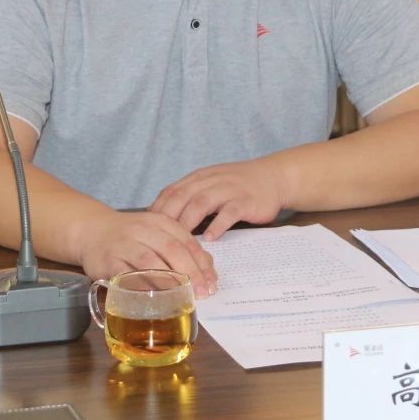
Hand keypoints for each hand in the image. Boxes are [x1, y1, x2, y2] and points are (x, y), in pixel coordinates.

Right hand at [75, 208, 217, 296]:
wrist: (92, 230)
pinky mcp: (107, 261)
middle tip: (202, 293)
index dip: (202, 263)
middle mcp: (143, 229)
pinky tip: (153, 299)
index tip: (211, 283)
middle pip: (172, 249)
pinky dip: (141, 288)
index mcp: (161, 222)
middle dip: (191, 273)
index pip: (187, 241)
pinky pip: (126, 276)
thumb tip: (208, 270)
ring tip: (182, 297)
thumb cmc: (132, 237)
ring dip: (169, 281)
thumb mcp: (157, 233)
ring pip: (150, 262)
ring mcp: (124, 244)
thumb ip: (181, 247)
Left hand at [149, 160, 286, 241]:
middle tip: (157, 239)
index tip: (145, 227)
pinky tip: (211, 238)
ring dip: (188, 222)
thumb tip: (164, 220)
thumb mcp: (212, 185)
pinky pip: (229, 212)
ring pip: (202, 203)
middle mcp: (211, 181)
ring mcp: (229, 190)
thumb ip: (191, 197)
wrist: (273, 177)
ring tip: (179, 241)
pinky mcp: (245, 201)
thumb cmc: (238, 186)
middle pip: (183, 196)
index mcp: (200, 177)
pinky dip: (218, 224)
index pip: (172, 190)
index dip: (157, 208)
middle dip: (167, 217)